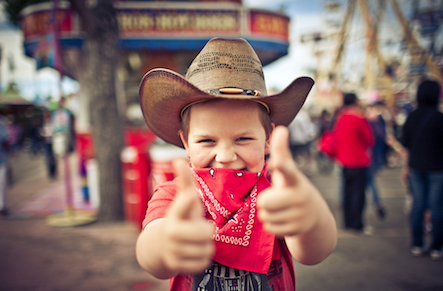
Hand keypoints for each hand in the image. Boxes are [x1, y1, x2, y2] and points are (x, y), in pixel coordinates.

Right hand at [161, 158, 214, 273]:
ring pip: (206, 249)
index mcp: (175, 214)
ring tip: (196, 241)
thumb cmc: (179, 218)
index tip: (191, 196)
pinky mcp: (176, 265)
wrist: (159, 246)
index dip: (188, 201)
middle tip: (199, 229)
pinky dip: (201, 259)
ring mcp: (173, 250)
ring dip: (205, 246)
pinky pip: (203, 263)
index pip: (183, 205)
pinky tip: (193, 252)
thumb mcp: (182, 201)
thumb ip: (184, 181)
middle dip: (206, 231)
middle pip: (205, 233)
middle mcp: (172, 232)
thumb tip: (178, 159)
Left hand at [257, 126, 320, 236]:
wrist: (315, 218)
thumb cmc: (294, 188)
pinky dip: (272, 225)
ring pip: (265, 216)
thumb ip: (281, 152)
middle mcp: (299, 197)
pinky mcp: (297, 230)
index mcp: (295, 180)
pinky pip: (270, 228)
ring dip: (267, 214)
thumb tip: (280, 128)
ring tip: (280, 210)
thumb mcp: (289, 171)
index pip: (287, 171)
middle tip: (275, 200)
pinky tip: (282, 220)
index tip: (278, 161)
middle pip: (264, 202)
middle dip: (265, 202)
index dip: (282, 166)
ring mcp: (300, 215)